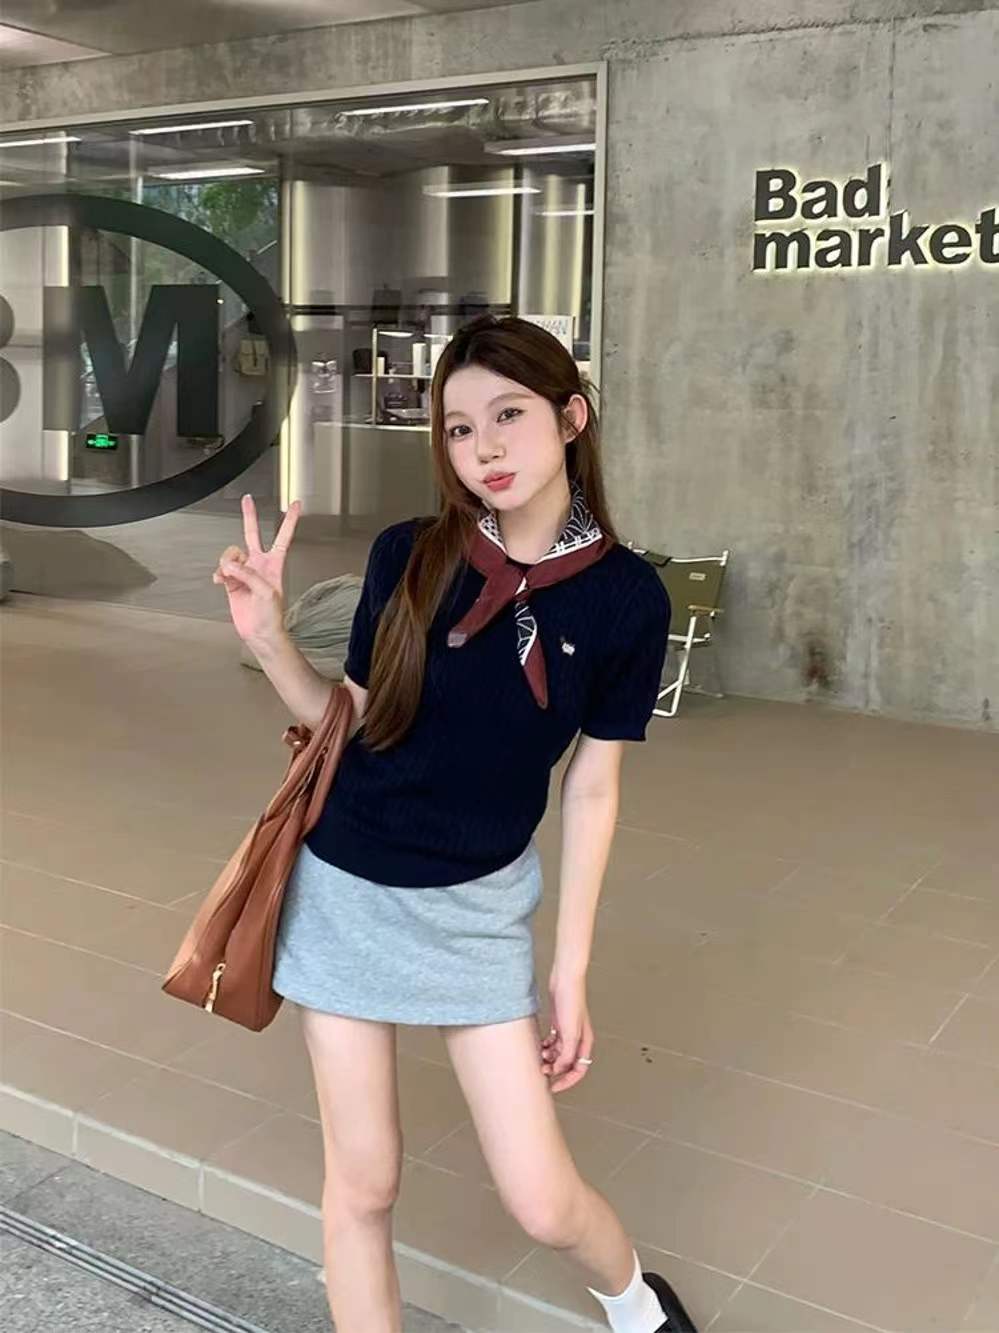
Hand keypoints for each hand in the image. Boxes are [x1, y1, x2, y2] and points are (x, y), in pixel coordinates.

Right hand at [213, 495, 300, 645]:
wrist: (259, 632)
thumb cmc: (271, 615)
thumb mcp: (266, 592)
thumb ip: (249, 575)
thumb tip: (231, 565)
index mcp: (274, 564)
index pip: (283, 536)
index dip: (290, 520)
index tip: (295, 504)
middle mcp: (259, 564)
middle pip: (252, 534)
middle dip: (249, 516)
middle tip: (247, 499)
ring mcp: (244, 572)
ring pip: (231, 554)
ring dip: (227, 563)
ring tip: (229, 576)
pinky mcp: (231, 582)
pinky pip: (221, 569)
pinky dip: (219, 573)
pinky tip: (220, 581)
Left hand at [540, 971, 593, 1094]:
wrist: (564, 980)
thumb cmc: (572, 1001)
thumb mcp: (570, 1033)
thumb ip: (567, 1054)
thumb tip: (559, 1070)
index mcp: (584, 1043)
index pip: (578, 1070)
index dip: (566, 1081)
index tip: (553, 1087)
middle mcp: (577, 1039)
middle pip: (567, 1063)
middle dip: (554, 1069)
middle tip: (542, 1070)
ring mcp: (567, 1032)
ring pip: (558, 1053)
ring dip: (549, 1058)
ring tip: (539, 1056)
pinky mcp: (558, 1024)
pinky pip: (552, 1042)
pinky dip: (546, 1047)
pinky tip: (539, 1046)